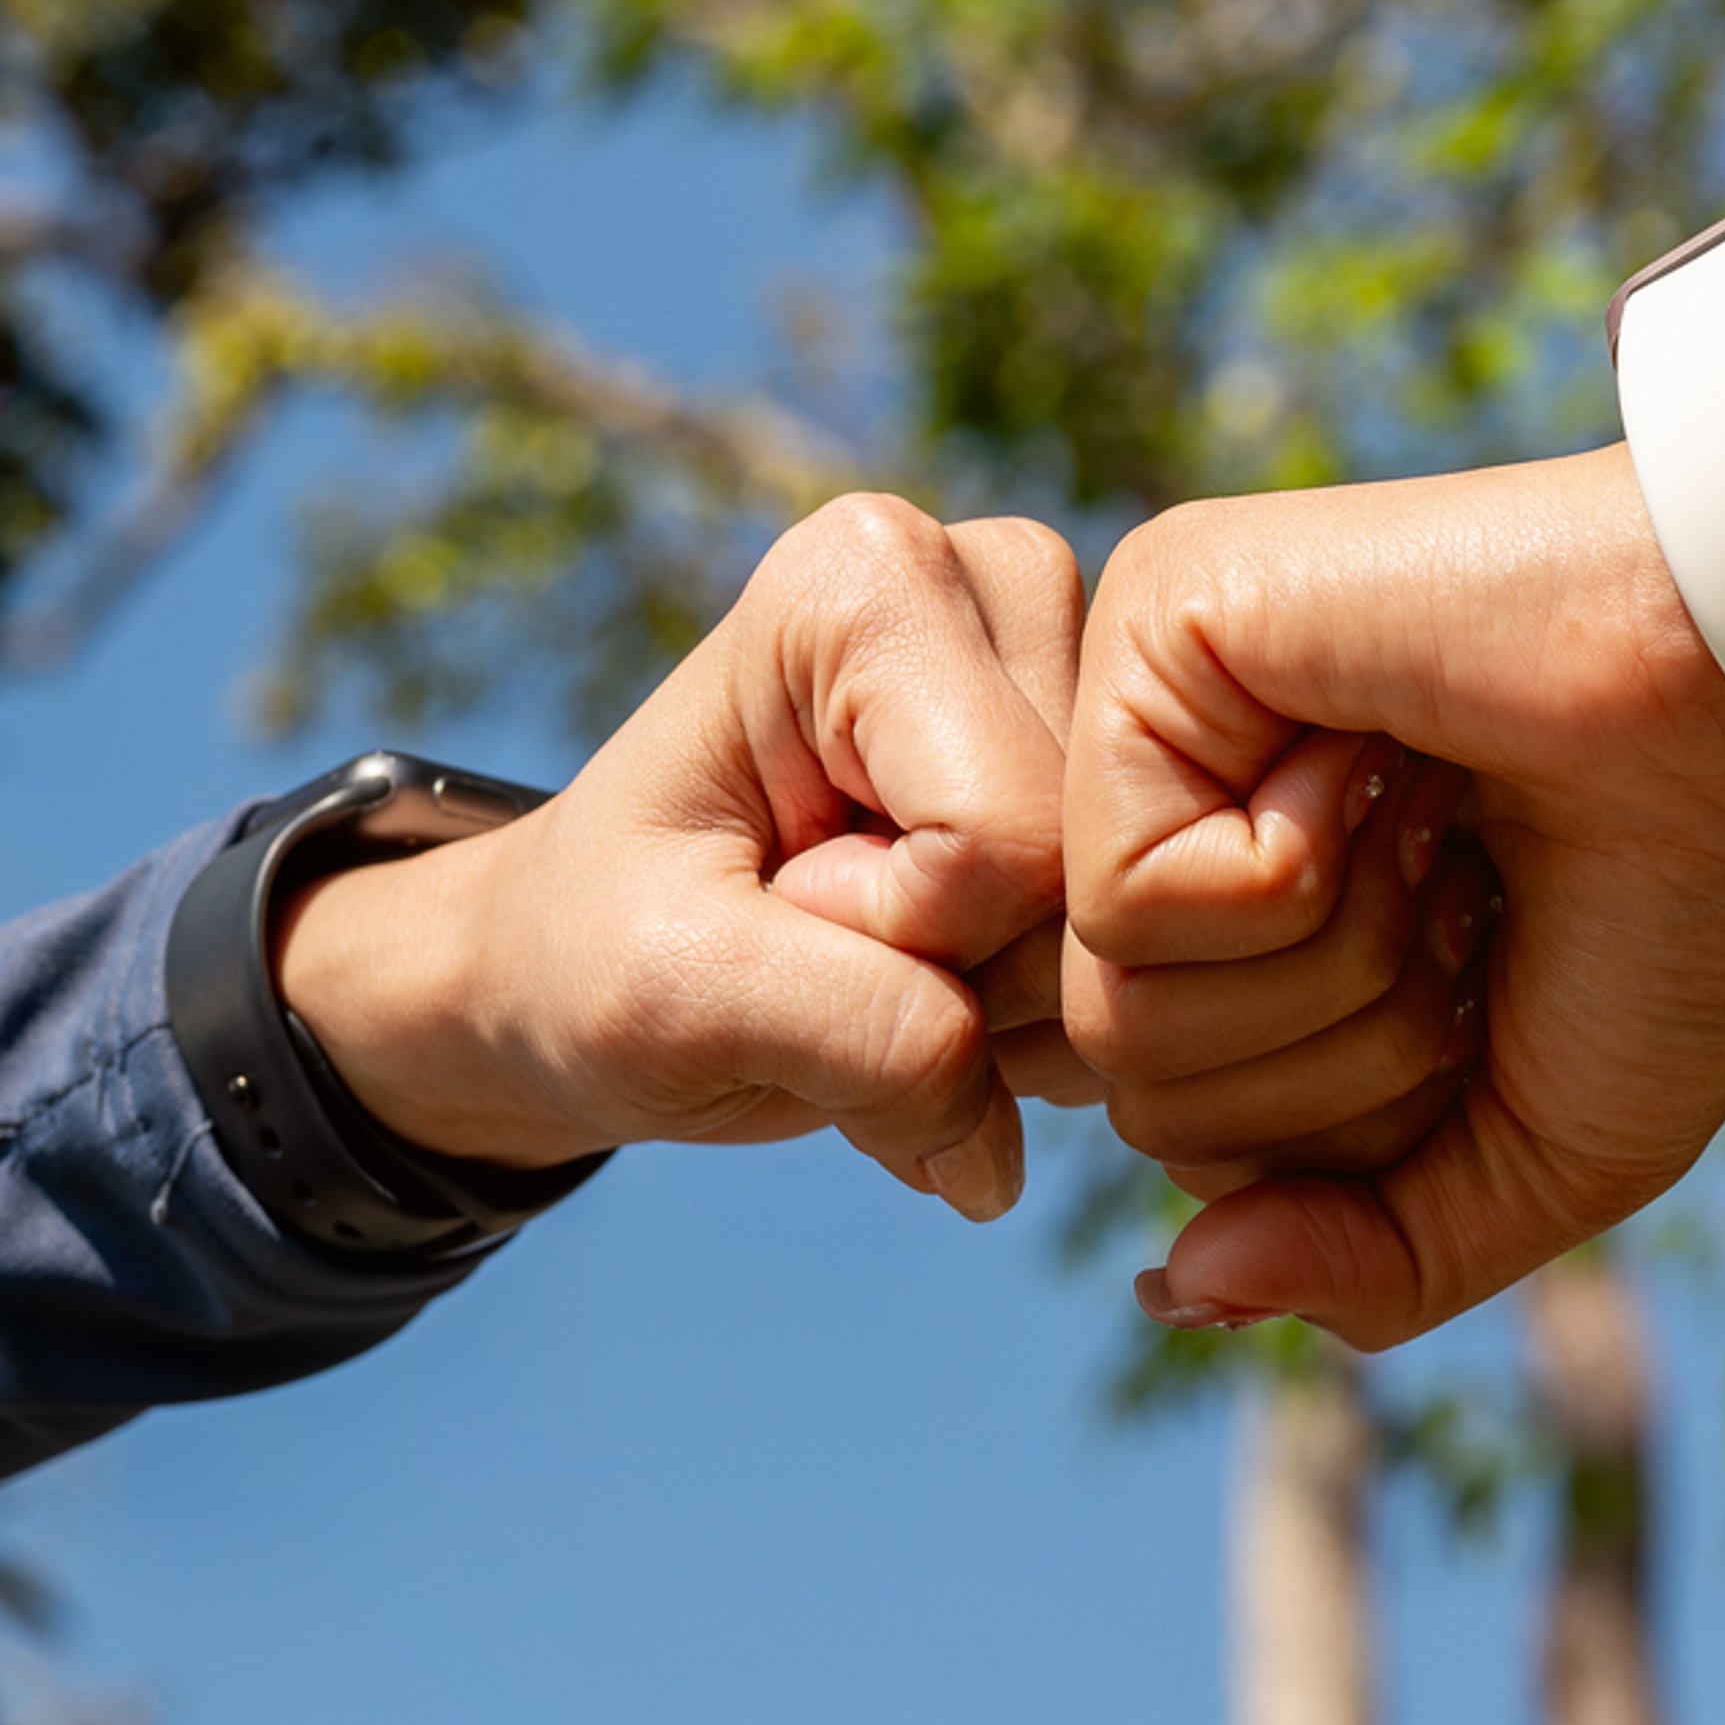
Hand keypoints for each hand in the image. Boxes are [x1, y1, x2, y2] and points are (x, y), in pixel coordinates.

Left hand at [276, 496, 1088, 1222]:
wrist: (580, 966)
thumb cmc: (595, 950)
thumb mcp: (673, 994)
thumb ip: (859, 1035)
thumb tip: (1007, 1145)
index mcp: (870, 578)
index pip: (1004, 838)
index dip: (897, 933)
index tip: (780, 901)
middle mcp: (996, 584)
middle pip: (1084, 881)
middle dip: (956, 977)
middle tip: (818, 945)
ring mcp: (1068, 678)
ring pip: (1127, 933)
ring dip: (994, 1016)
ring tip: (863, 970)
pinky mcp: (1102, 781)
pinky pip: (1144, 964)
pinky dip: (1031, 1030)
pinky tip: (931, 989)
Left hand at [1066, 447, 1724, 1345]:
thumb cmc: (1685, 914)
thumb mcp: (1533, 1153)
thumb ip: (1364, 1257)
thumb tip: (1181, 1288)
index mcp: (1250, 924)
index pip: (1191, 1144)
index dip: (1363, 1129)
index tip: (1490, 973)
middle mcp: (1176, 817)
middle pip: (1139, 1094)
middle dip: (1348, 1059)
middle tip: (1469, 893)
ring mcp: (1150, 723)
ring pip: (1121, 1011)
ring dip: (1337, 966)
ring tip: (1434, 819)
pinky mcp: (1150, 628)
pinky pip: (1134, 896)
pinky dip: (1295, 874)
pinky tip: (1386, 754)